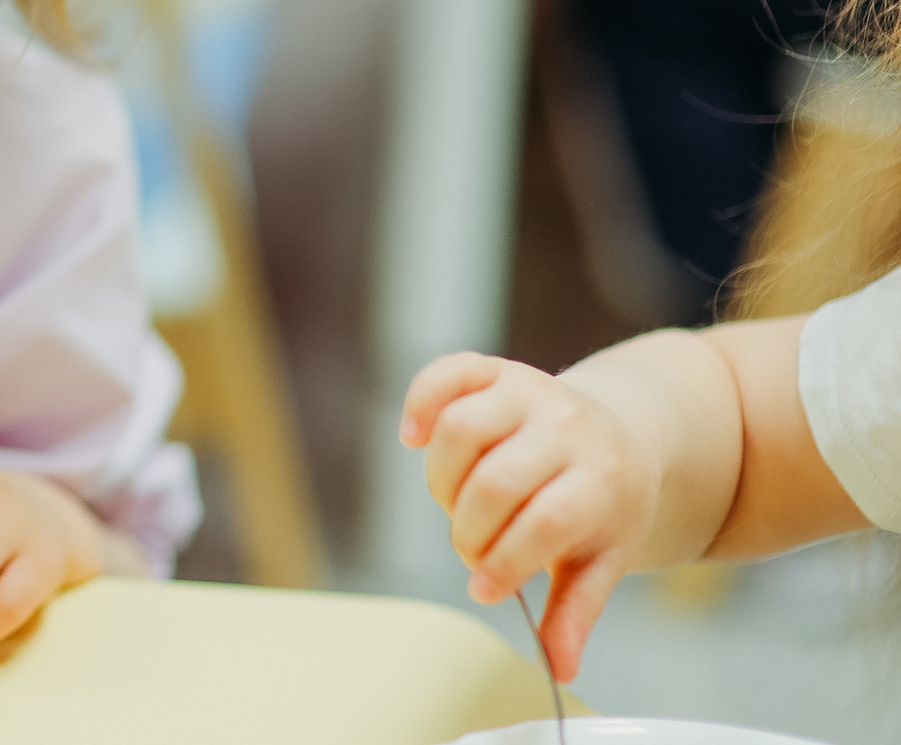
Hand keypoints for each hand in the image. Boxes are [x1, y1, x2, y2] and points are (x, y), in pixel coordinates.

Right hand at [400, 352, 658, 680]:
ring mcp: (530, 391)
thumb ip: (576, 610)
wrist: (622, 436)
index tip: (486, 590)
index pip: (546, 521)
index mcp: (602, 477)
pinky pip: (446, 374)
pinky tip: (412, 437)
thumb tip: (558, 664)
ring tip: (456, 504)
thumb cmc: (604, 506)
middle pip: (495, 481)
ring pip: (460, 429)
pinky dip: (419, 402)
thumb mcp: (602, 558)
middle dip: (469, 530)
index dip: (506, 560)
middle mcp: (567, 426)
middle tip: (473, 551)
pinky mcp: (496, 370)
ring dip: (442, 481)